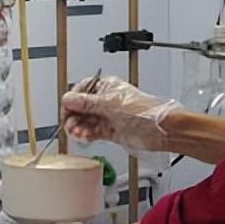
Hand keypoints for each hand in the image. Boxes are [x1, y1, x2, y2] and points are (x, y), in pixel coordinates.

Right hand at [61, 76, 181, 152]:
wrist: (158, 129)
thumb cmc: (143, 111)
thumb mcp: (109, 104)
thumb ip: (86, 103)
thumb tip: (68, 99)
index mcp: (106, 87)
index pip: (81, 90)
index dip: (72, 100)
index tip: (66, 110)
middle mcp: (106, 101)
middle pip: (81, 107)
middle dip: (74, 116)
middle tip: (69, 124)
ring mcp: (108, 116)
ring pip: (86, 121)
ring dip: (79, 127)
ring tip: (77, 132)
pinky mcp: (111, 130)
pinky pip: (93, 131)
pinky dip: (87, 134)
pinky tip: (83, 136)